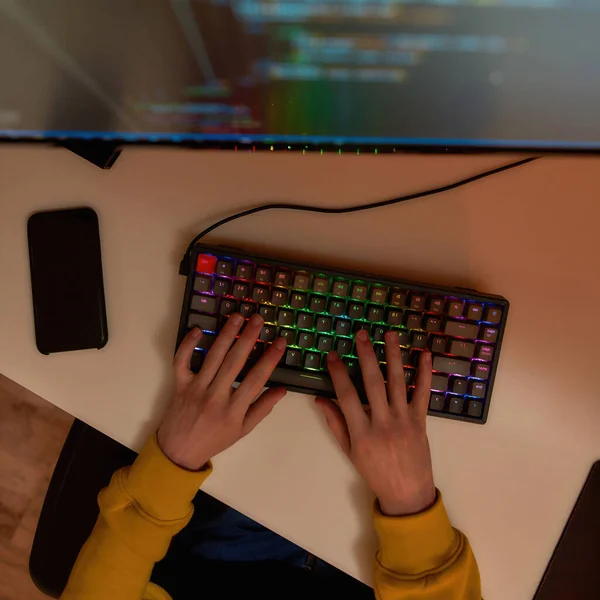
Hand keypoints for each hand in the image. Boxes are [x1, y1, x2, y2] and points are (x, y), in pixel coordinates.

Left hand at [157, 314, 286, 469]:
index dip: (270, 358)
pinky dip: (188, 344)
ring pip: (213, 356)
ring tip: (237, 317)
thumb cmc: (215, 439)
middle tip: (258, 319)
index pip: (256, 379)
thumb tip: (282, 389)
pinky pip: (182, 360)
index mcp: (233, 410)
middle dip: (248, 338)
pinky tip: (199, 329)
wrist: (179, 451)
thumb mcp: (243, 430)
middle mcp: (215, 396)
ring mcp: (196, 388)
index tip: (281, 341)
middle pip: (235, 362)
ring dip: (226, 334)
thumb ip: (263, 408)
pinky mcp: (180, 384)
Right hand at [316, 329, 435, 515]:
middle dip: (366, 356)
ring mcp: (403, 420)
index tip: (333, 355)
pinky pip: (422, 394)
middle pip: (372, 382)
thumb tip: (320, 399)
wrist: (407, 492)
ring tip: (390, 334)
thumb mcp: (350, 451)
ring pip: (397, 382)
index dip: (338, 373)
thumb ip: (336, 423)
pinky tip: (423, 355)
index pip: (346, 395)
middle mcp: (382, 422)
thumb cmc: (375, 472)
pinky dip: (424, 374)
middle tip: (361, 334)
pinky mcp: (420, 421)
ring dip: (393, 356)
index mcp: (361, 432)